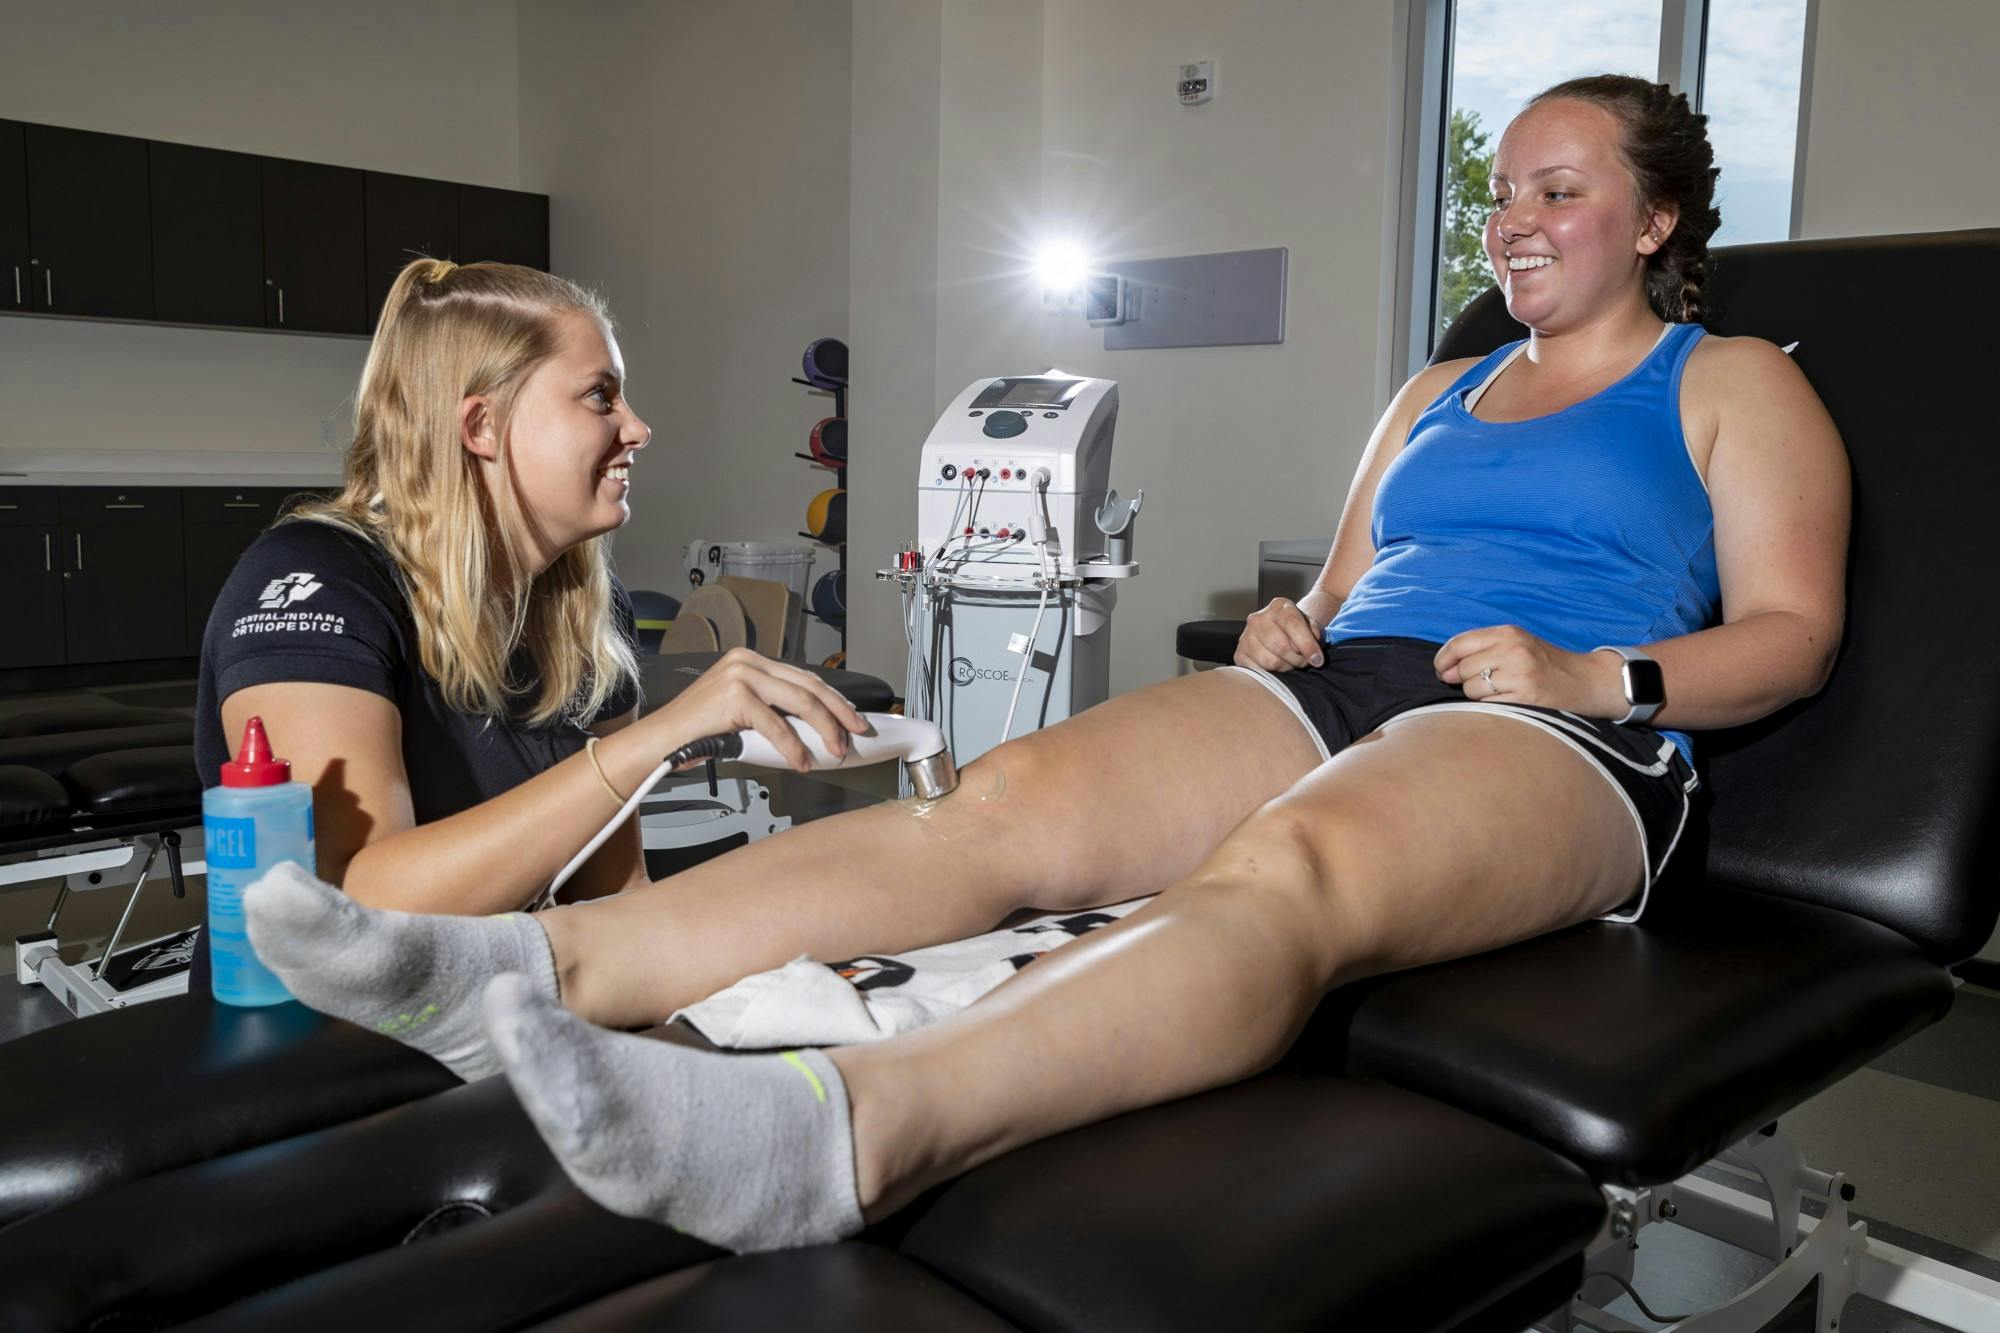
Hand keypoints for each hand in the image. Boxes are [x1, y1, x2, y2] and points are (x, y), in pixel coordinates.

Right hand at [653, 647, 868, 772]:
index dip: (834, 700)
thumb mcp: (742, 713)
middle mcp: (747, 661)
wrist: (659, 740)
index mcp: (750, 660)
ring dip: (824, 730)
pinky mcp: (734, 696)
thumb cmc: (698, 731)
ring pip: (800, 702)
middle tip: (856, 734)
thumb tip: (815, 729)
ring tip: (834, 751)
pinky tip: (801, 761)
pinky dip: (793, 747)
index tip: (853, 719)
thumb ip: (773, 711)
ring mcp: (740, 675)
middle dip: (839, 713)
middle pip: (809, 686)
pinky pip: (776, 725)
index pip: (804, 678)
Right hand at [1235, 597, 1325, 672]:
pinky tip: (1277, 666)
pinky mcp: (1239, 654)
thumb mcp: (1310, 625)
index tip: (1318, 660)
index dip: (1307, 645)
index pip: (1293, 624)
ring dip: (1286, 668)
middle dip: (1298, 659)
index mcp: (1279, 607)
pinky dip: (1271, 673)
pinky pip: (1258, 671)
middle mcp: (1258, 619)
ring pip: (1270, 662)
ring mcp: (1246, 636)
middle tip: (1303, 661)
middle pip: (1281, 646)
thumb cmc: (1296, 629)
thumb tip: (1313, 653)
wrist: (1279, 631)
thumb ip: (1314, 634)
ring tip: (1290, 662)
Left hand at [1433, 625, 1623, 714]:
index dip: (1443, 659)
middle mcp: (1514, 649)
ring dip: (1477, 696)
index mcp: (1509, 633)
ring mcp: (1520, 673)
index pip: (1459, 643)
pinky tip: (1508, 702)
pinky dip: (1491, 707)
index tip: (1441, 670)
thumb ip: (1481, 650)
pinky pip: (1488, 705)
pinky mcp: (1526, 697)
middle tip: (1479, 684)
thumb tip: (1444, 671)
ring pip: (1472, 689)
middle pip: (1462, 669)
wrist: (1587, 681)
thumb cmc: (1544, 665)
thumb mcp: (1517, 645)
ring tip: (1499, 692)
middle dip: (1462, 681)